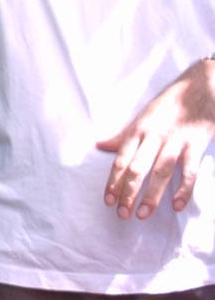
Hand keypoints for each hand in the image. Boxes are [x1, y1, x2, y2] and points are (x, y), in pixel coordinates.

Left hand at [96, 58, 214, 219]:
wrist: (201, 85)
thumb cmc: (169, 104)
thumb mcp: (142, 117)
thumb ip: (122, 135)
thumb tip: (99, 145)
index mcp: (138, 130)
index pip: (121, 159)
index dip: (112, 181)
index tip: (107, 200)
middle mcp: (154, 136)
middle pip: (137, 168)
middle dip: (127, 192)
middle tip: (121, 214)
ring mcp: (175, 140)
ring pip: (160, 172)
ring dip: (151, 195)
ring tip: (142, 214)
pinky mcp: (196, 143)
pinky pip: (189, 169)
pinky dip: (184, 188)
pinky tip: (177, 205)